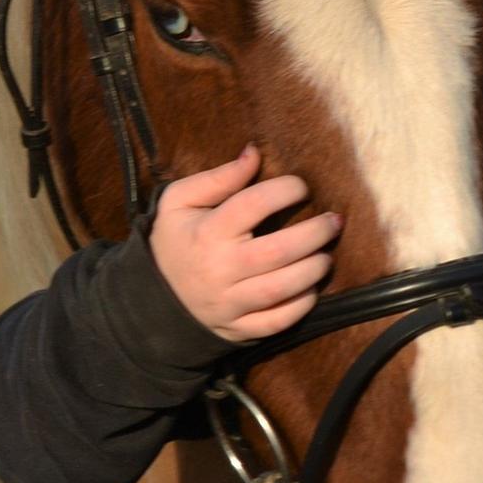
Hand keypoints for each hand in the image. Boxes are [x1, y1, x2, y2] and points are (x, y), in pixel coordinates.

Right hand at [149, 144, 340, 342]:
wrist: (148, 300)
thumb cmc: (173, 241)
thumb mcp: (179, 202)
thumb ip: (218, 178)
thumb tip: (254, 152)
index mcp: (207, 232)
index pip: (253, 204)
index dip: (285, 190)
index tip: (301, 187)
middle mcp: (220, 269)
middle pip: (278, 251)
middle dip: (315, 233)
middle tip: (334, 222)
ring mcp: (229, 303)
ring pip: (282, 289)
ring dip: (314, 270)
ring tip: (325, 255)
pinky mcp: (238, 329)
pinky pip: (277, 322)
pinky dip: (301, 306)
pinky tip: (311, 288)